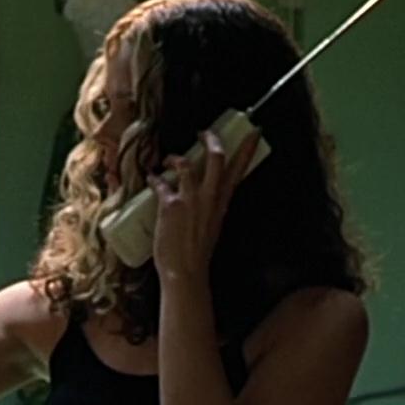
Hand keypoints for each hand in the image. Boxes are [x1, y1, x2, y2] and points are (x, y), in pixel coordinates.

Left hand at [148, 127, 261, 284]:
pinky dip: (155, 178)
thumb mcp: (212, 226)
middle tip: (205, 132)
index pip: (238, 171)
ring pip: (186, 163)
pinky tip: (151, 178)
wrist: (186, 272)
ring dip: (175, 157)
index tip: (254, 132)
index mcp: (222, 203)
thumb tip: (203, 199)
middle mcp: (209, 198)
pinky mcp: (171, 205)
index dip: (247, 149)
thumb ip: (210, 208)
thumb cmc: (197, 253)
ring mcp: (191, 199)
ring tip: (169, 158)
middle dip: (211, 139)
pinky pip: (161, 182)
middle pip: (216, 158)